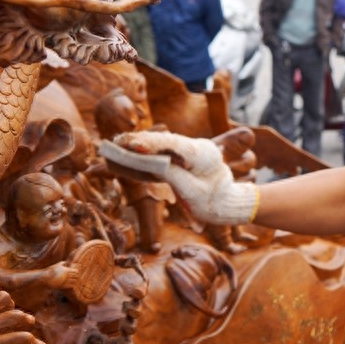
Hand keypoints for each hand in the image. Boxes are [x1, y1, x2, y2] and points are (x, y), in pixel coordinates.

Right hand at [47, 262, 78, 289]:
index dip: (77, 272)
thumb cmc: (50, 270)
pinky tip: (72, 284)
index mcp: (66, 270)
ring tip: (75, 280)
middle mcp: (66, 276)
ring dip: (75, 281)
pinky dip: (72, 285)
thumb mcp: (57, 265)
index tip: (76, 272)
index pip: (76, 271)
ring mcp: (64, 281)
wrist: (44, 278)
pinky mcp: (62, 286)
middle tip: (77, 276)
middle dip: (76, 276)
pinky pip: (70, 286)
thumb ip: (63, 263)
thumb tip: (67, 263)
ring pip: (74, 281)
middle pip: (76, 276)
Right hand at [114, 131, 258, 225]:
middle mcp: (196, 146)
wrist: (228, 202)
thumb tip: (153, 163)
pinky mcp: (183, 157)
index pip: (175, 145)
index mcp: (204, 154)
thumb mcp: (193, 193)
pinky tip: (127, 154)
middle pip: (165, 141)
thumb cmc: (213, 202)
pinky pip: (162, 154)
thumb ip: (173, 176)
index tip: (133, 143)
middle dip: (140, 141)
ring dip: (139, 146)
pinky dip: (145, 155)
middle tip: (116, 142)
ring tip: (116, 146)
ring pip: (162, 145)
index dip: (152, 143)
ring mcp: (190, 150)